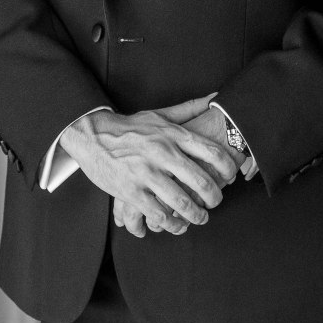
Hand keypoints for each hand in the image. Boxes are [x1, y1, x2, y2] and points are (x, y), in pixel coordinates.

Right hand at [112, 99, 245, 237]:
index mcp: (172, 134)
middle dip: (214, 198)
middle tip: (215, 203)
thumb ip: (189, 108)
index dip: (228, 168)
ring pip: (182, 203)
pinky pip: (158, 214)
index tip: (231, 177)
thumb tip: (214, 97)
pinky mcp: (131, 191)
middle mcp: (162, 153)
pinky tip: (175, 224)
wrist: (92, 135)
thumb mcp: (159, 114)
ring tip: (199, 218)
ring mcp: (146, 173)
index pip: (211, 152)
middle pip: (201, 181)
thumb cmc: (129, 126)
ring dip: (196, 216)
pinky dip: (171, 224)